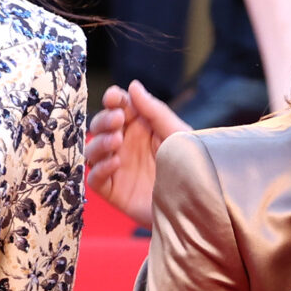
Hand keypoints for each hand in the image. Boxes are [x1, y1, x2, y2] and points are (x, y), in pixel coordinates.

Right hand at [85, 80, 190, 229]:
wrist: (198, 205)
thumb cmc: (192, 167)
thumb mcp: (178, 134)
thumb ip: (155, 111)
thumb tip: (133, 86)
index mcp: (141, 128)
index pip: (118, 108)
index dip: (113, 100)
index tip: (114, 97)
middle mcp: (126, 146)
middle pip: (101, 127)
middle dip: (104, 120)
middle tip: (117, 120)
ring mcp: (118, 168)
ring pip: (93, 151)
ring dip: (100, 143)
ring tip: (116, 142)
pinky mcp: (114, 191)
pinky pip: (95, 178)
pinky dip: (101, 169)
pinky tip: (116, 163)